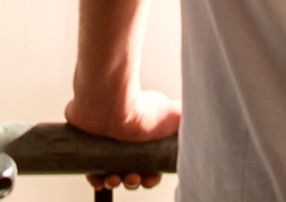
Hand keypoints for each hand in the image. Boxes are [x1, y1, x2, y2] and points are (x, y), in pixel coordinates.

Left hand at [64, 89, 178, 189]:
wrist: (112, 102)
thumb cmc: (142, 107)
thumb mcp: (174, 115)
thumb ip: (186, 121)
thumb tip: (200, 128)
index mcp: (143, 138)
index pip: (148, 166)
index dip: (150, 177)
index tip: (150, 178)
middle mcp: (124, 141)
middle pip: (129, 172)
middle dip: (132, 181)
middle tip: (131, 178)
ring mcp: (104, 143)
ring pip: (109, 173)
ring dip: (114, 182)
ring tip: (114, 178)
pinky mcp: (85, 144)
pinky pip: (89, 168)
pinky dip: (95, 178)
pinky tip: (99, 180)